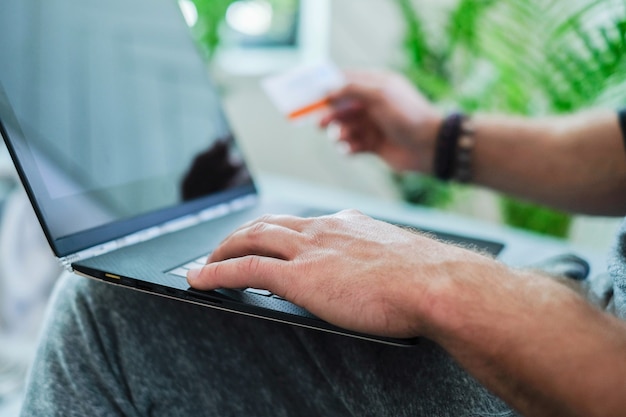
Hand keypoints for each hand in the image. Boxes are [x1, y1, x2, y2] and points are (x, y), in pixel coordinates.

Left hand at [187, 210, 494, 338]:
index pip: (299, 222)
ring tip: (206, 262)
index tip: (265, 238)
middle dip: (240, 233)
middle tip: (222, 247)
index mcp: (347, 225)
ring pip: (250, 238)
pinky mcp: (299, 275)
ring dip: (222, 249)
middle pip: (267, 223)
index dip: (274, 229)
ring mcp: (309, 250)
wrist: (439, 284)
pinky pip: (244, 269)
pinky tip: (200, 279)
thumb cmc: (430, 278)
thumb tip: (382, 272)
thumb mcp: (400, 259)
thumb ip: (381, 258)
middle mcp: (323, 229)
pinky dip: (217, 272)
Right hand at [320, 70, 441, 173]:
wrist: (429, 147)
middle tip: (319, 123)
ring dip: (339, 133)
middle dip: (329, 115)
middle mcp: (372, 104)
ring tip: (344, 138)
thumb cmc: (407, 116)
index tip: (309, 94)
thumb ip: (352, 90)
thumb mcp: (379, 95)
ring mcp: (372, 125)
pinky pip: (351, 145)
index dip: (327, 87)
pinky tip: (351, 150)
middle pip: (340, 107)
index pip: (345, 81)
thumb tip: (327, 90)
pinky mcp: (372, 145)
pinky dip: (348, 148)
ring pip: (344, 128)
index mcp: (376, 85)